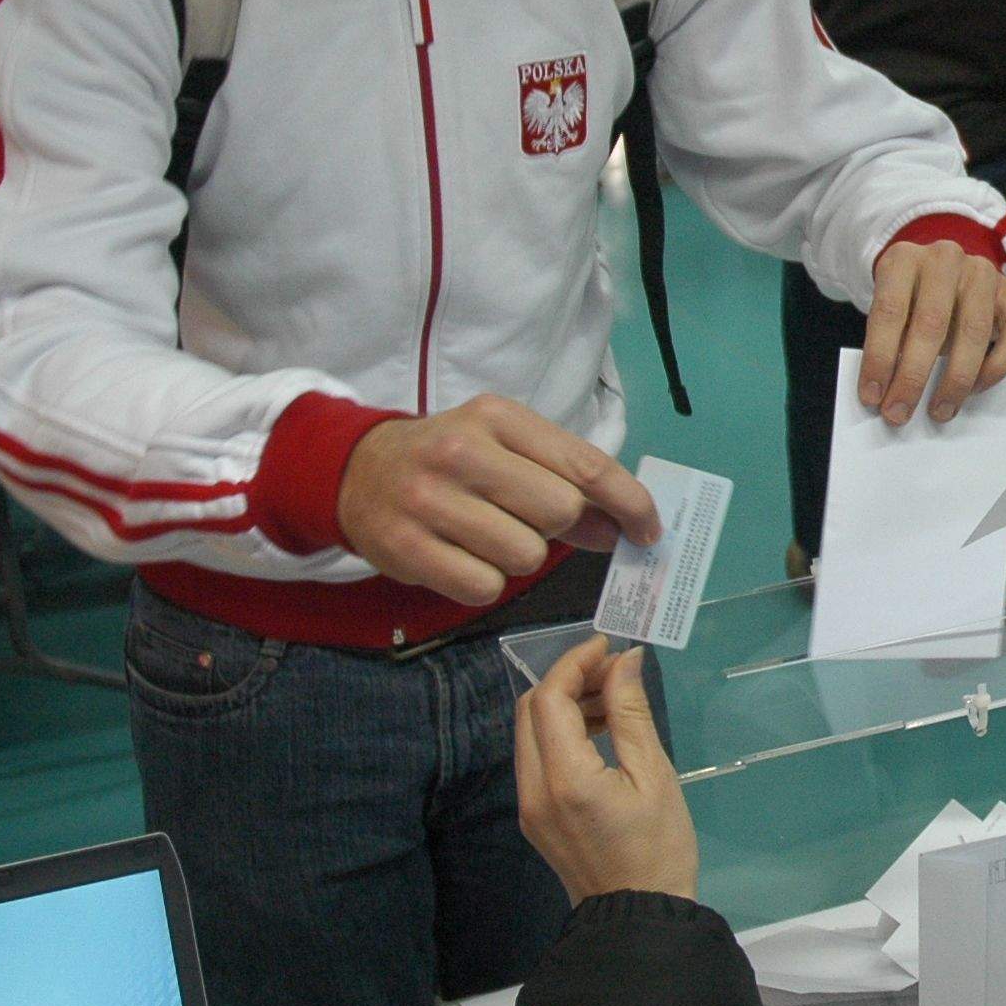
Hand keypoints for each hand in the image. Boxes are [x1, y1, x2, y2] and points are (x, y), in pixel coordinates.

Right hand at [339, 396, 660, 607]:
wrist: (356, 471)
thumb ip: (565, 480)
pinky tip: (462, 557)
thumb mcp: (506, 447)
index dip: (629, 502)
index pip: (585, 464)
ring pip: (525, 555)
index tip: (649, 530)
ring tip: (488, 536)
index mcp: (497, 418)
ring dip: (520, 557)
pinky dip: (485, 582)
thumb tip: (623, 527)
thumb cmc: (451, 459)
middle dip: (562, 528)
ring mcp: (429, 501)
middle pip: (560, 512)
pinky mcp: (406, 549)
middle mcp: (462, 452)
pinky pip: (484, 587)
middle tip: (533, 522)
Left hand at [514, 636, 697, 904]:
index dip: (574, 662)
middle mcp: (533, 789)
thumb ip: (632, 713)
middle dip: (567, 679)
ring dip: (564, 705)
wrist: (637, 917)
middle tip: (613, 671)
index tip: (608, 647)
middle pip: (531, 710)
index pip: (549, 699)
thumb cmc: (658, 848)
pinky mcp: (534, 816)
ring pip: (531, 732)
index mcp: (565, 778)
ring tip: (614, 699)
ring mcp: (528, 805)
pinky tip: (602, 732)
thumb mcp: (655, 775)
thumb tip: (624, 660)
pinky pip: (538, 758)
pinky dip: (562, 733)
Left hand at [863, 239, 1005, 425]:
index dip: (879, 358)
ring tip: (940, 411)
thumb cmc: (911, 301)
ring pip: (974, 331)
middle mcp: (945, 259)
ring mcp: (982, 272)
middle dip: (913, 377)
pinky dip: (996, 368)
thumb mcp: (891, 310)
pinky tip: (975, 389)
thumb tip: (887, 393)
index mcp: (903, 259)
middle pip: (931, 323)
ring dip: (956, 379)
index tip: (871, 397)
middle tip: (900, 414)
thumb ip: (889, 342)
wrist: (945, 273)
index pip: (889, 311)